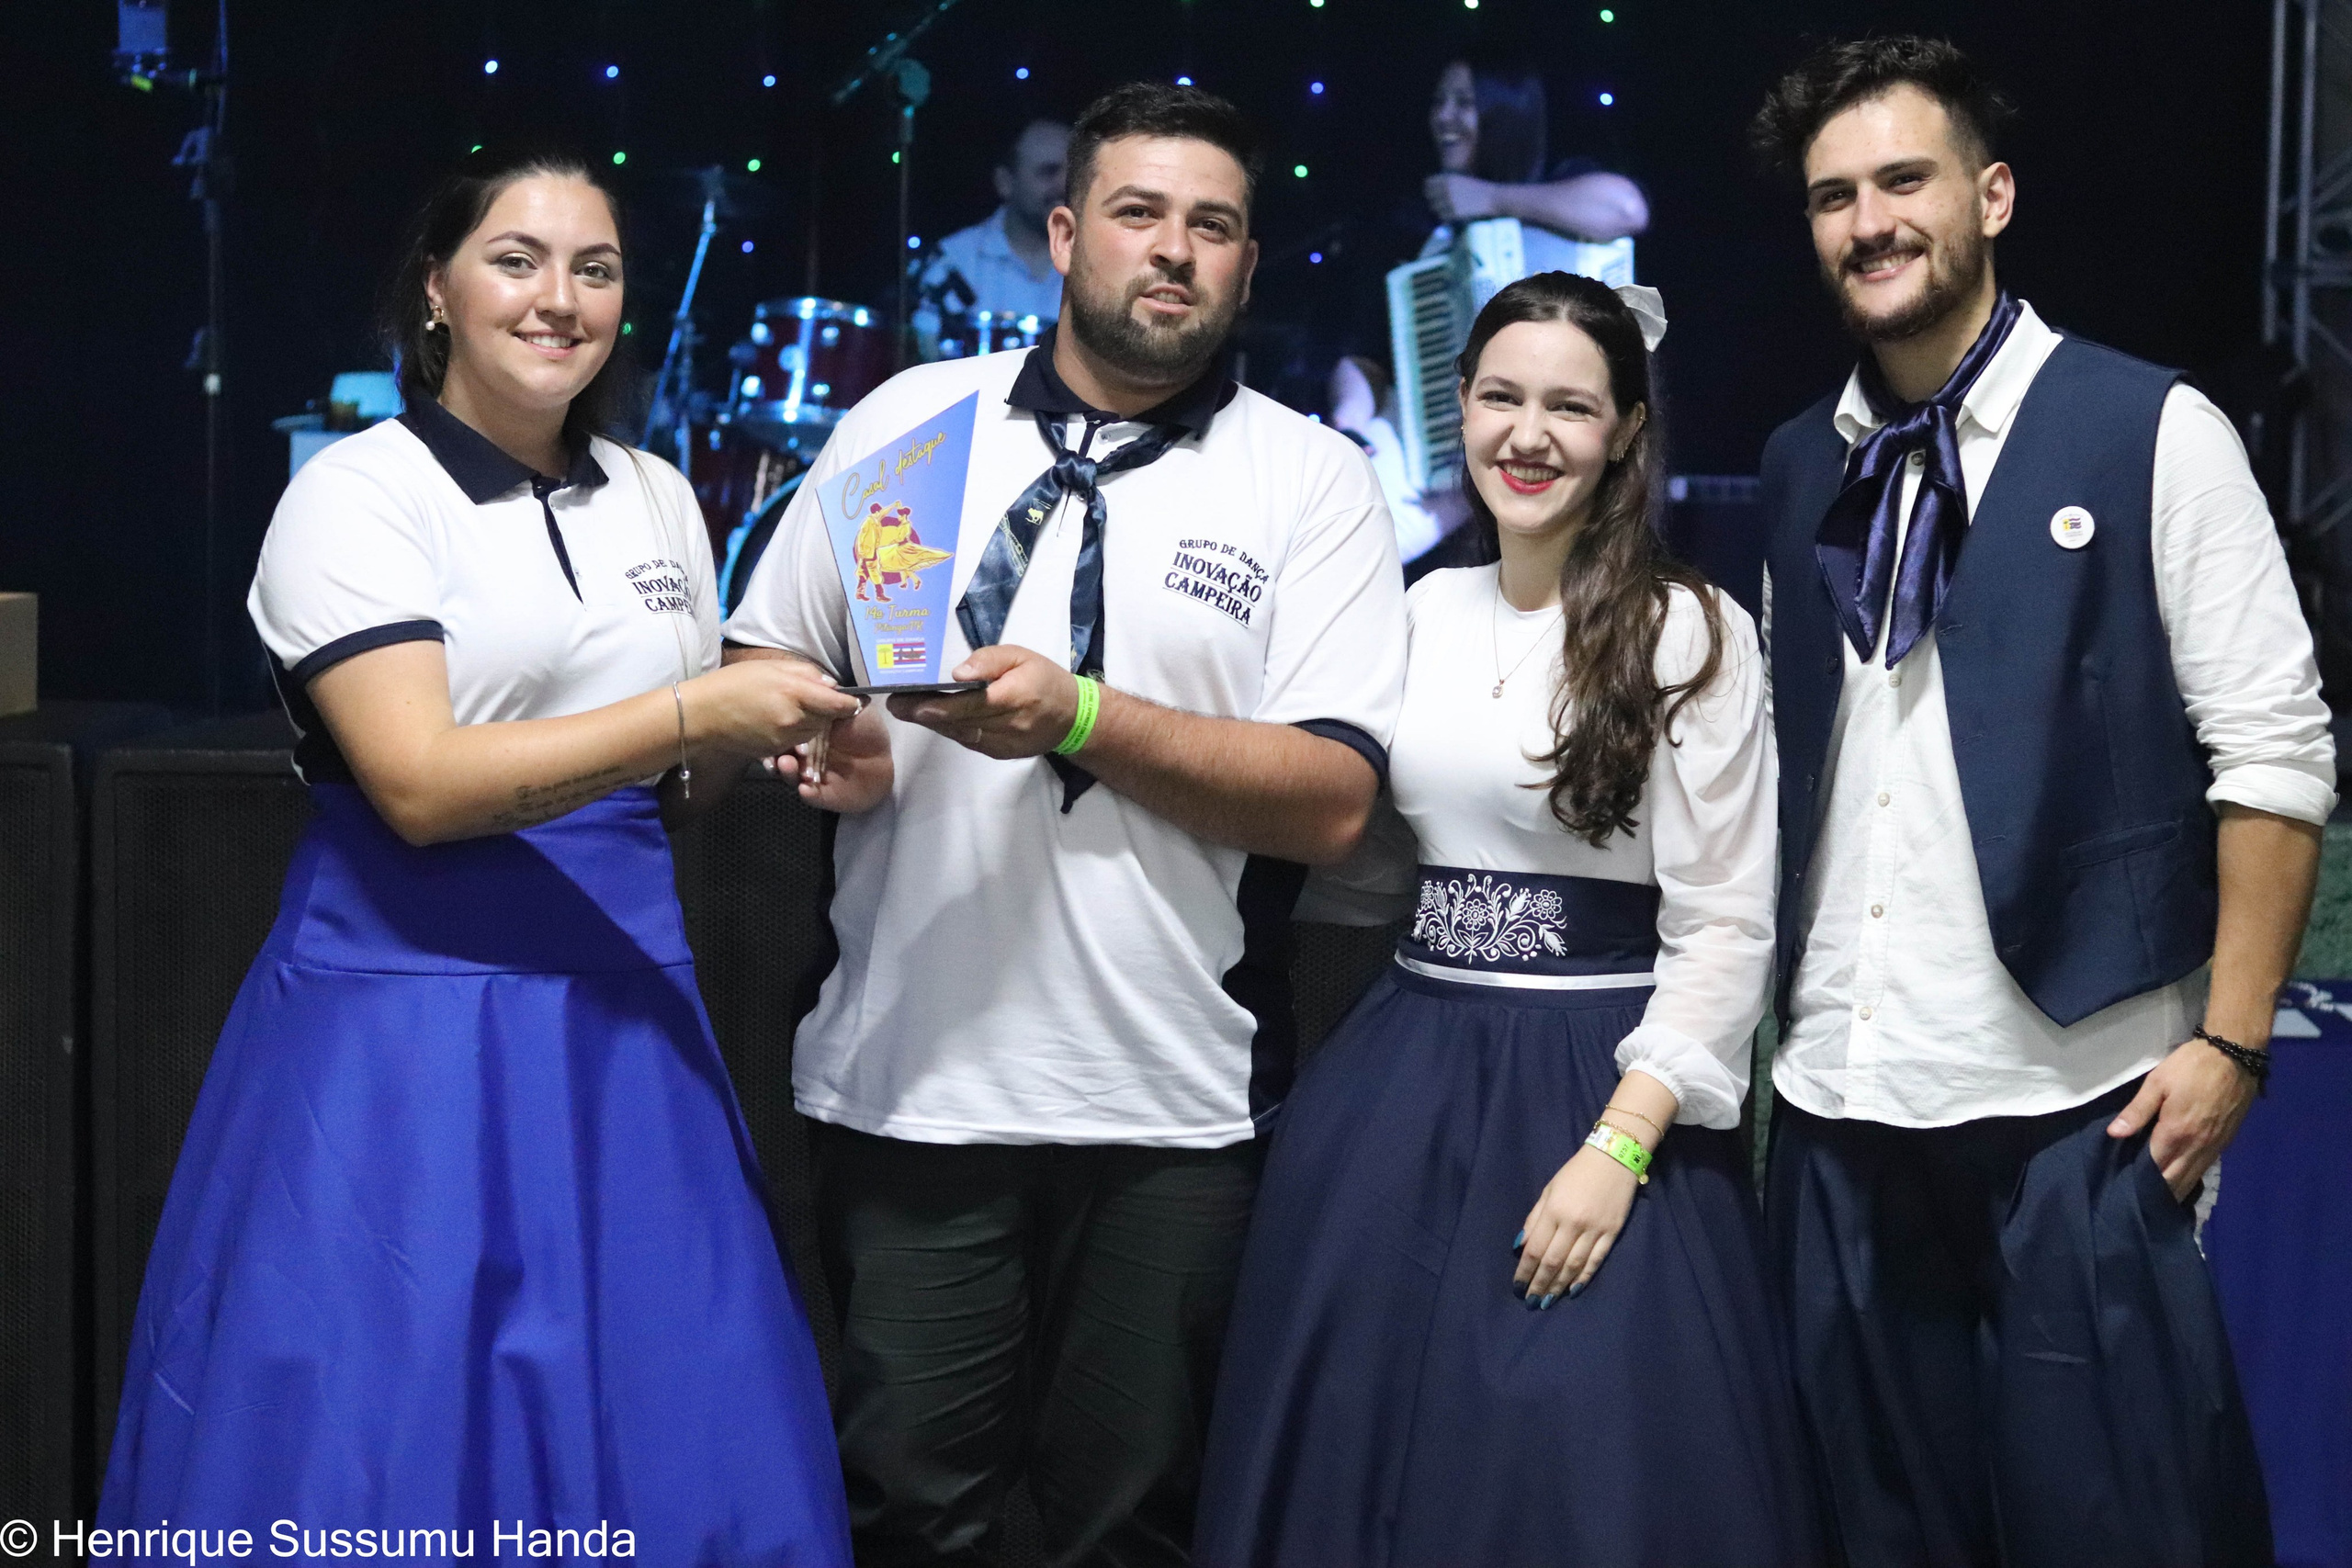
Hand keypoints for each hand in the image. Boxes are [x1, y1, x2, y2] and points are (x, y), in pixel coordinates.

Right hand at [684, 660, 861, 757]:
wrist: (701, 714)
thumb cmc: (733, 684)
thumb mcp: (771, 667)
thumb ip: (806, 674)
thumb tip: (831, 685)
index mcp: (794, 693)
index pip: (837, 703)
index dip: (850, 702)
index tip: (855, 699)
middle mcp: (793, 720)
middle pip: (827, 719)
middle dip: (826, 711)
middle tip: (815, 699)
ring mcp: (783, 739)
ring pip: (813, 733)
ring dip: (811, 723)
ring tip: (791, 708)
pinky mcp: (774, 752)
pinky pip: (796, 743)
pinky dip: (795, 734)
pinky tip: (778, 721)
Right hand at [772, 703, 892, 813]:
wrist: (886, 761)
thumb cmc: (868, 732)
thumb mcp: (854, 710)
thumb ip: (837, 701)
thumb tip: (822, 682)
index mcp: (808, 733)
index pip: (787, 731)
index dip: (779, 730)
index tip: (773, 726)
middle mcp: (804, 755)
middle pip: (782, 754)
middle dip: (776, 752)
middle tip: (780, 748)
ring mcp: (810, 776)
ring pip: (792, 776)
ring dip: (787, 772)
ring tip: (787, 765)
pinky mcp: (823, 795)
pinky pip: (811, 796)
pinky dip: (806, 793)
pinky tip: (805, 788)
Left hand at [887, 644, 1079, 758]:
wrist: (1073, 717)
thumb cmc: (1044, 679)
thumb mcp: (1021, 656)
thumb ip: (989, 660)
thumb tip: (957, 673)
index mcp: (1016, 696)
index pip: (972, 704)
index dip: (940, 706)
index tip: (910, 702)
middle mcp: (1009, 725)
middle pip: (959, 721)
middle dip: (924, 714)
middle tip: (895, 705)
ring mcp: (1003, 744)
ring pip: (960, 734)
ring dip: (932, 723)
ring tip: (905, 710)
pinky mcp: (999, 753)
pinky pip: (968, 740)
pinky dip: (948, 729)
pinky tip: (931, 719)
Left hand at [1424, 172, 1498, 222]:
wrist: (1492, 198)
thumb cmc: (1477, 189)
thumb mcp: (1461, 180)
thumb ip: (1446, 184)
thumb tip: (1430, 192)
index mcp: (1448, 178)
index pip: (1428, 184)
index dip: (1429, 189)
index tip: (1433, 194)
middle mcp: (1446, 189)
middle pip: (1430, 197)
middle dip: (1435, 201)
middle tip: (1443, 203)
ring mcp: (1449, 201)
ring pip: (1435, 208)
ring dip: (1441, 210)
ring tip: (1451, 209)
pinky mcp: (1454, 212)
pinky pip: (1443, 217)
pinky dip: (1447, 217)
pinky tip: (1456, 214)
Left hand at [1513, 1144, 1638, 1306]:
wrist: (1614, 1158)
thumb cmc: (1575, 1173)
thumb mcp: (1549, 1190)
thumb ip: (1535, 1218)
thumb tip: (1521, 1246)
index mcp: (1554, 1210)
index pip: (1535, 1249)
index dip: (1525, 1271)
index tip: (1518, 1286)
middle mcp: (1573, 1223)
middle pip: (1552, 1262)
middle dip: (1540, 1285)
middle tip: (1531, 1302)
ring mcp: (1595, 1230)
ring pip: (1574, 1266)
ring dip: (1559, 1287)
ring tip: (1548, 1301)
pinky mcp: (1612, 1233)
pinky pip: (1595, 1261)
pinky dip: (1583, 1278)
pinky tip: (1573, 1290)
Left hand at [2107, 1034, 2261, 1199]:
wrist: (2236, 1055)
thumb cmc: (2192, 1066)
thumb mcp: (2157, 1082)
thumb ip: (2137, 1111)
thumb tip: (2114, 1135)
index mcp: (2177, 1132)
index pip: (2156, 1168)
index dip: (2141, 1181)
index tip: (2126, 1190)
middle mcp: (2198, 1146)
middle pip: (2176, 1180)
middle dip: (2158, 1193)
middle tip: (2138, 1200)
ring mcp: (2215, 1146)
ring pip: (2193, 1177)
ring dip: (2176, 1189)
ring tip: (2157, 1199)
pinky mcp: (2227, 1142)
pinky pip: (2205, 1167)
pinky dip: (2191, 1177)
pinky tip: (2181, 1178)